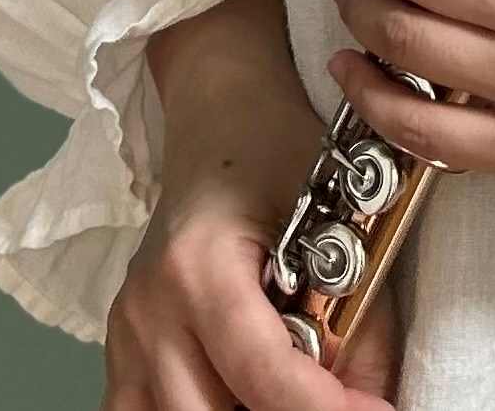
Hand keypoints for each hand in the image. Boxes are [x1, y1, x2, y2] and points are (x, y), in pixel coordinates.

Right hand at [105, 86, 403, 410]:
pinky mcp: (121, 351)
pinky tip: (239, 399)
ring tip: (291, 395)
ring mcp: (125, 335)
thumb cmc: (273, 149)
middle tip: (344, 405)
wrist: (218, 112)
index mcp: (198, 267)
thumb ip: (360, 316)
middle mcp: (149, 309)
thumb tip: (373, 394)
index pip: (263, 375)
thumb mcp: (335, 216)